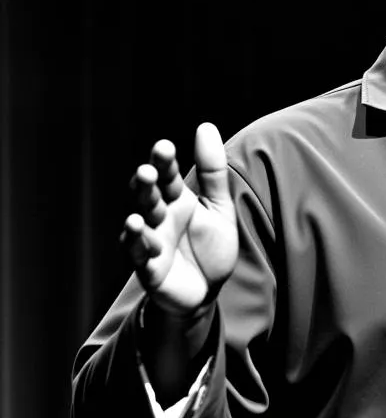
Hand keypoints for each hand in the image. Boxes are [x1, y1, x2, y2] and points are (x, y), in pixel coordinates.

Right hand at [121, 123, 238, 316]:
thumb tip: (206, 125)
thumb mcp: (218, 207)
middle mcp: (159, 218)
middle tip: (149, 170)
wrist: (207, 292)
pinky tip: (135, 227)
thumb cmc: (209, 247)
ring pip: (141, 225)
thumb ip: (212, 171)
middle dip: (147, 185)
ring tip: (141, 210)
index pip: (167, 176)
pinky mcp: (149, 269)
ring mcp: (151, 243)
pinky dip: (136, 242)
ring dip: (139, 214)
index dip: (164, 162)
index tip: (165, 147)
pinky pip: (139, 255)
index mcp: (176, 201)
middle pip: (149, 197)